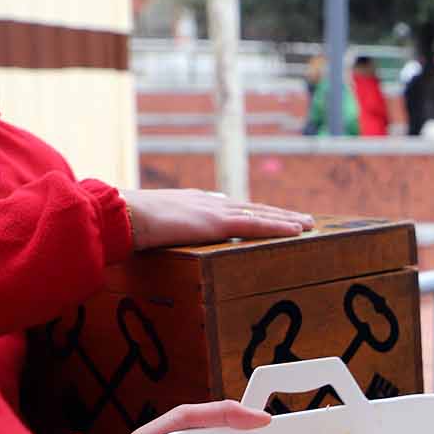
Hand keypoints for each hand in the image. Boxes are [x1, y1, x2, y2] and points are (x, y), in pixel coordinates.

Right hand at [118, 189, 313, 250]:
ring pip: (262, 215)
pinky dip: (279, 228)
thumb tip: (174, 229)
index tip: (270, 214)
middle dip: (279, 214)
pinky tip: (297, 231)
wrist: (125, 215)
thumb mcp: (153, 223)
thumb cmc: (131, 223)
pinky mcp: (219, 224)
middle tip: (304, 219)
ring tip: (309, 224)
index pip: (233, 208)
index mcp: (196, 203)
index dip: (255, 212)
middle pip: (254, 209)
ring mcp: (216, 212)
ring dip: (287, 220)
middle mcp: (211, 203)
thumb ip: (168, 225)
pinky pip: (257, 226)